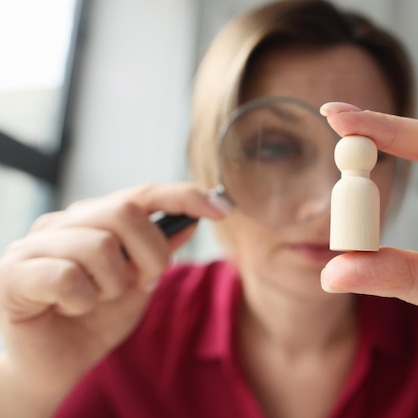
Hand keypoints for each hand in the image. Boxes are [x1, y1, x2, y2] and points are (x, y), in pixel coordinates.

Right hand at [0, 183, 225, 398]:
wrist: (54, 366)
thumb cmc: (94, 321)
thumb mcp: (139, 285)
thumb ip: (159, 252)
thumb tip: (190, 221)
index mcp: (93, 219)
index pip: (142, 193)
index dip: (184, 196)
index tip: (221, 208)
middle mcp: (62, 223)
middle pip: (125, 212)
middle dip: (150, 254)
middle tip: (141, 283)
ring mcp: (32, 245)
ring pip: (99, 246)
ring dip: (113, 285)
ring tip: (98, 300)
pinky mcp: (12, 275)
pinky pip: (67, 277)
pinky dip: (83, 301)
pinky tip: (72, 310)